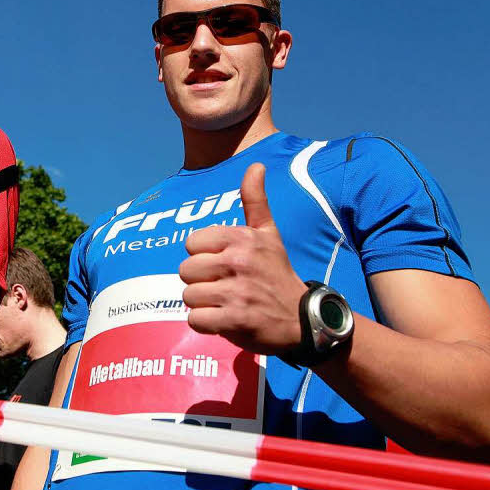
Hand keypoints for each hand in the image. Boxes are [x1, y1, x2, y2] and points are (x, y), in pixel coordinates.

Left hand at [179, 163, 308, 354]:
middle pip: (185, 271)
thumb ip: (255, 200)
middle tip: (225, 286)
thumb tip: (256, 165)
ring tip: (226, 303)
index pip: (192, 244)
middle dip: (201, 282)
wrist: (303, 318)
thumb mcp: (269, 233)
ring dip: (204, 304)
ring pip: (189, 296)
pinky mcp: (235, 320)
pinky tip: (225, 320)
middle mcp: (238, 261)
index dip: (203, 256)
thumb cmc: (276, 273)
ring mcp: (237, 292)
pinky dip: (207, 324)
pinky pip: (196, 319)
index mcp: (242, 238)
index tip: (224, 264)